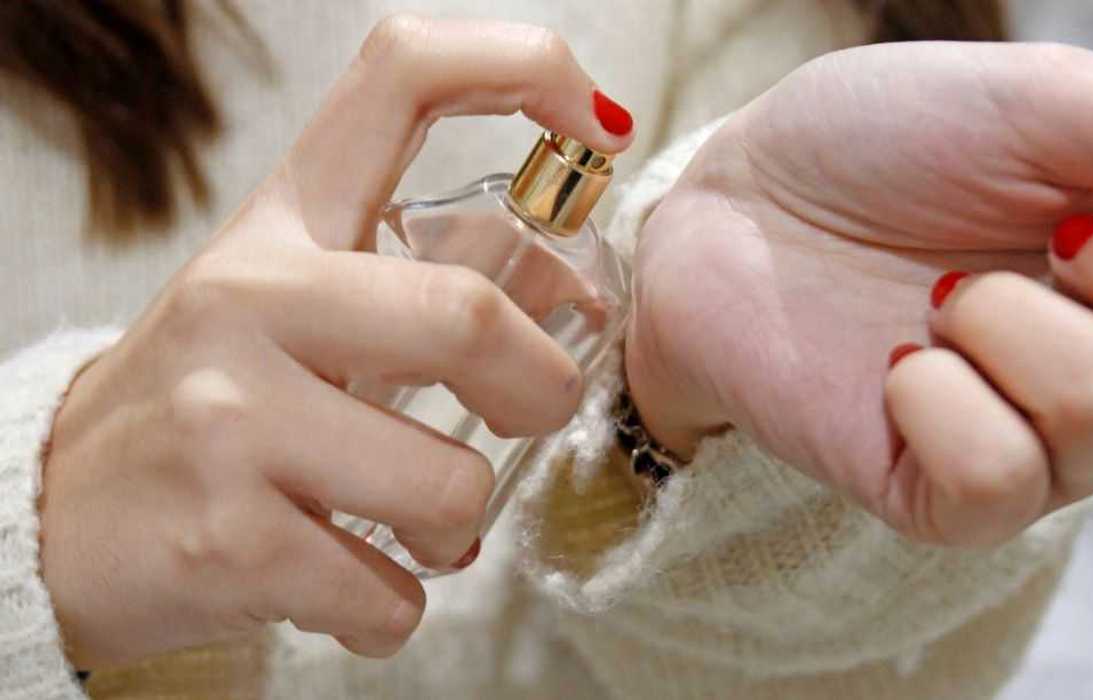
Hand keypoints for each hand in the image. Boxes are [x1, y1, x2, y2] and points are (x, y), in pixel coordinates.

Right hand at [39, 16, 631, 667]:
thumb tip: (572, 287)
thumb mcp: (298, 312)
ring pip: (448, 484)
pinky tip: (359, 584)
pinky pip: (390, 594)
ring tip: (416, 525)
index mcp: (282, 225)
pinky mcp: (226, 539)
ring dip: (459, 523)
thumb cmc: (210, 402)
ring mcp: (230, 419)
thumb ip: (426, 286)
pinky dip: (399, 606)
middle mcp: (251, 299)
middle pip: (468, 317)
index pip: (402, 80)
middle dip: (544, 387)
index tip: (596, 128)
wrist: (56, 510)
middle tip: (534, 413)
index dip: (522, 69)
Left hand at [626, 42, 1092, 544]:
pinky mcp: (942, 498)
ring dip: (1004, 317)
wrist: (734, 203)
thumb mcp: (1046, 103)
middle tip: (1053, 236)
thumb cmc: (880, 143)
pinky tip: (892, 362)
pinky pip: (994, 473)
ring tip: (937, 293)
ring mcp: (1034, 444)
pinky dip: (935, 395)